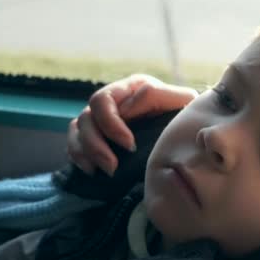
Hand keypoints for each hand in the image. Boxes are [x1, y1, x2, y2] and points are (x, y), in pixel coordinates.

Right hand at [67, 74, 197, 174]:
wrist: (186, 136)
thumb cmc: (184, 116)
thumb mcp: (180, 101)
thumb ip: (156, 96)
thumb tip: (126, 108)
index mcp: (130, 88)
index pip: (103, 101)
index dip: (112, 125)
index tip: (130, 146)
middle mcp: (112, 101)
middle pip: (86, 117)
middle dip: (96, 144)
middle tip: (112, 166)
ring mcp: (101, 119)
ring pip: (77, 130)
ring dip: (87, 153)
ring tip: (106, 171)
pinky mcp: (95, 137)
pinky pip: (73, 143)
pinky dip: (78, 157)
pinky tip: (91, 171)